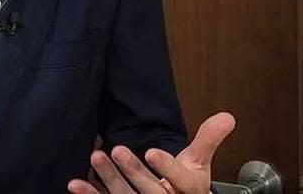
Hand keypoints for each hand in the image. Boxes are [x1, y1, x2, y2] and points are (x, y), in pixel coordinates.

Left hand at [67, 112, 235, 193]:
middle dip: (134, 172)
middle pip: (152, 193)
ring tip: (95, 157)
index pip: (183, 182)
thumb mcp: (198, 166)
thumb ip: (208, 141)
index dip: (167, 169)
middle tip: (116, 150)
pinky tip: (76, 184)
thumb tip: (227, 116)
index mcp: (190, 192)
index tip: (152, 151)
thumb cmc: (185, 188)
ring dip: (110, 180)